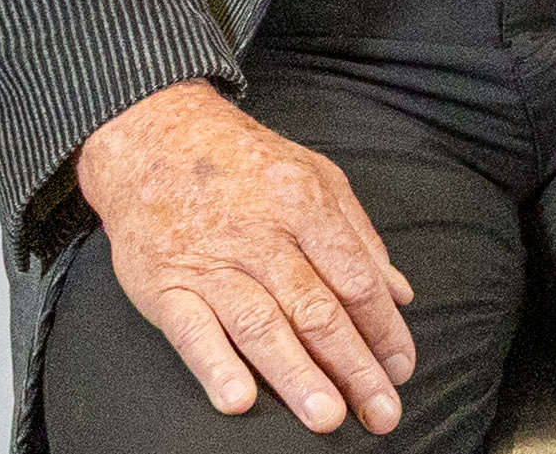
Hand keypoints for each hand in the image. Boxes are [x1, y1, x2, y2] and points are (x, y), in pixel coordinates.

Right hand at [72, 80, 416, 434]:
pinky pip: (192, 331)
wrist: (154, 138)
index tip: (401, 368)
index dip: (383, 327)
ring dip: (296, 375)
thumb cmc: (244, 163)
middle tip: (381, 410)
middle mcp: (262, 235)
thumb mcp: (317, 176)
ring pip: (261, 325)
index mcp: (306, 205)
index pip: (356, 278)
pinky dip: (216, 366)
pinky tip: (239, 399)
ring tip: (327, 417)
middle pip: (316, 308)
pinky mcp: (165, 285)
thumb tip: (399, 293)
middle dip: (353, 365)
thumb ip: (360, 237)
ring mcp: (211, 262)